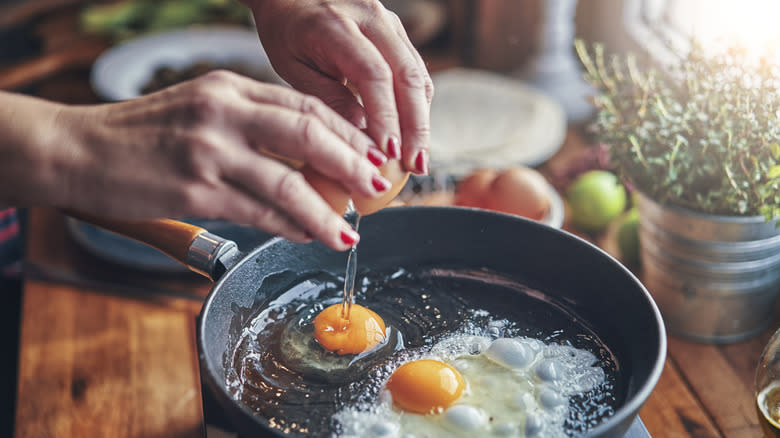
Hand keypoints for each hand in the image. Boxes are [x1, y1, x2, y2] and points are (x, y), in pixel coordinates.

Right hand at [0, 72, 391, 250]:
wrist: (77, 149)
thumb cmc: (142, 134)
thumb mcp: (200, 108)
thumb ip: (249, 123)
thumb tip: (304, 159)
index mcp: (229, 88)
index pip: (304, 105)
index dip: (346, 133)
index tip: (369, 155)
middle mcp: (223, 112)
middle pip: (308, 134)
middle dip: (352, 164)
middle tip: (376, 188)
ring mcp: (208, 151)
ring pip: (288, 181)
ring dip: (325, 211)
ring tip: (347, 232)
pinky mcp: (194, 190)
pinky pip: (258, 211)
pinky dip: (289, 226)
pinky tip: (306, 235)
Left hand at [247, 0, 432, 174]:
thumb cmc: (286, 32)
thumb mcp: (293, 67)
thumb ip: (327, 98)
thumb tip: (362, 138)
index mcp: (336, 26)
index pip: (374, 74)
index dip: (386, 117)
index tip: (389, 154)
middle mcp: (371, 18)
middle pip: (407, 75)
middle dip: (415, 126)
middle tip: (415, 165)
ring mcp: (389, 23)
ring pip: (418, 75)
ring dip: (421, 120)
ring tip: (418, 158)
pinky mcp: (397, 33)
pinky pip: (415, 72)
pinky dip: (417, 106)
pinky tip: (412, 136)